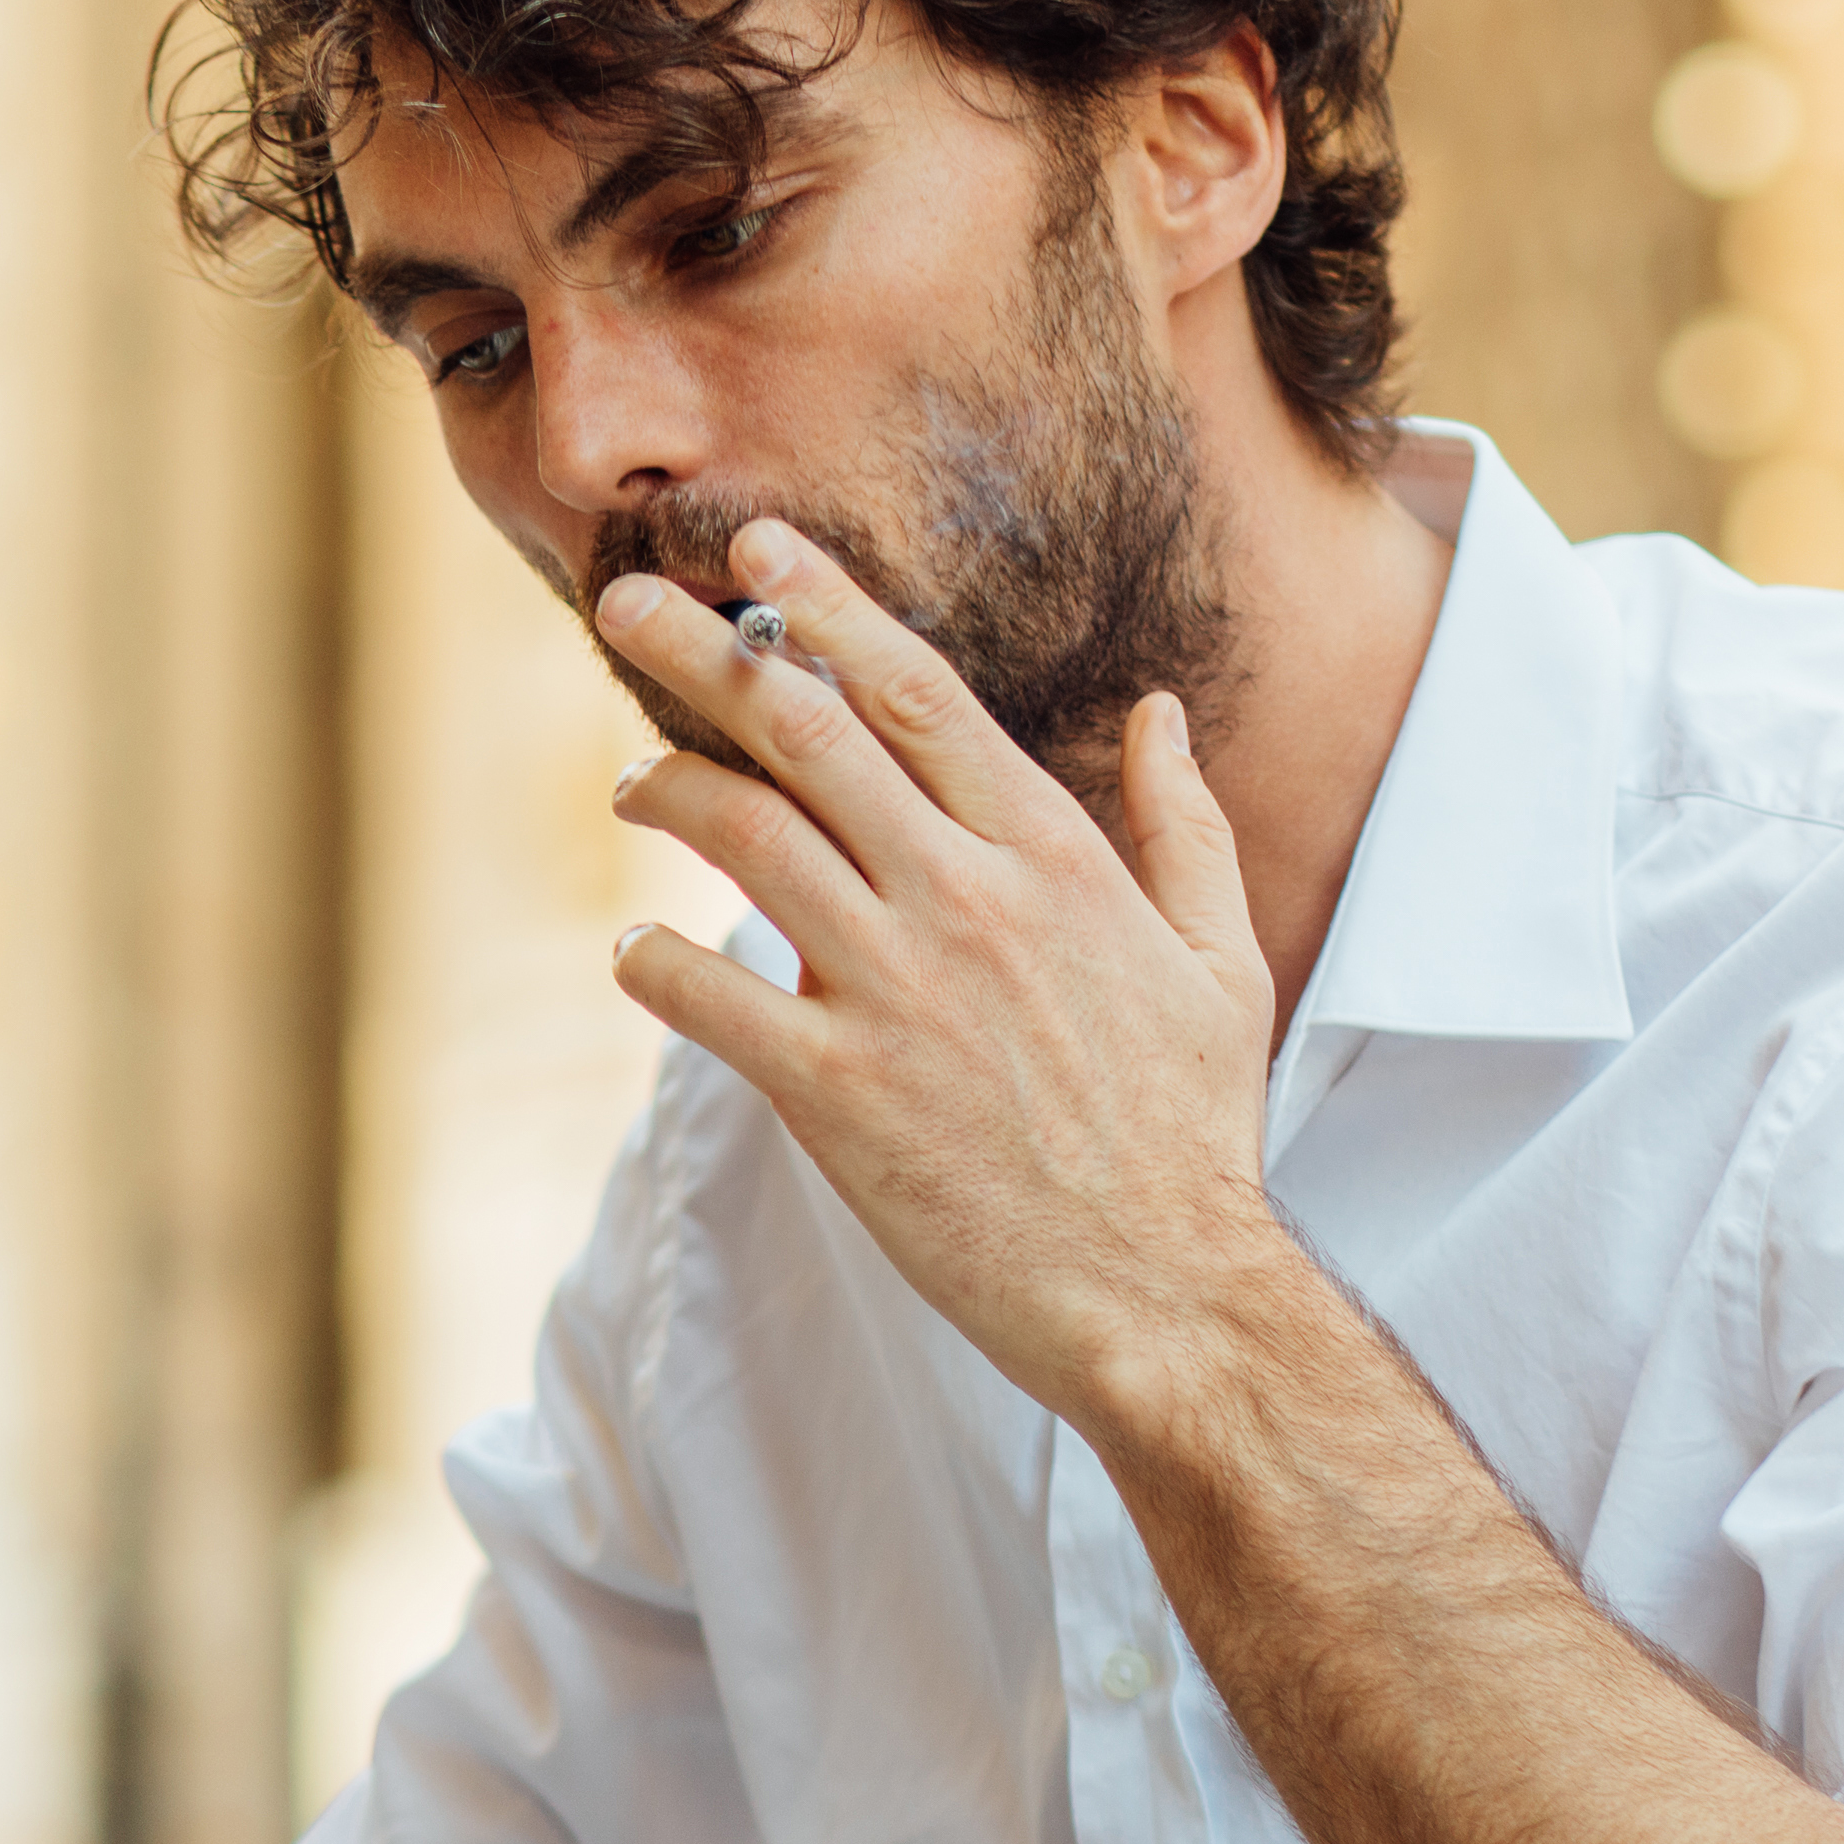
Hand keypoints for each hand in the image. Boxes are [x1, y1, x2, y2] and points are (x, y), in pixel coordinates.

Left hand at [600, 520, 1290, 1431]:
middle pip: (804, 730)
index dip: (822, 607)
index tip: (754, 552)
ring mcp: (895, 991)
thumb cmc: (1192, 1130)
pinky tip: (631, 952)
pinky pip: (705, 996)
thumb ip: (1183, 825)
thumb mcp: (1219, 959)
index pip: (914, 690)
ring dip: (665, 790)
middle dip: (701, 650)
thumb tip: (1159, 713)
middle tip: (624, 600)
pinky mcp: (837, 1093)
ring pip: (743, 838)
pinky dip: (649, 962)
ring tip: (628, 782)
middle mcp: (964, 899)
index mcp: (1050, 854)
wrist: (1166, 1291)